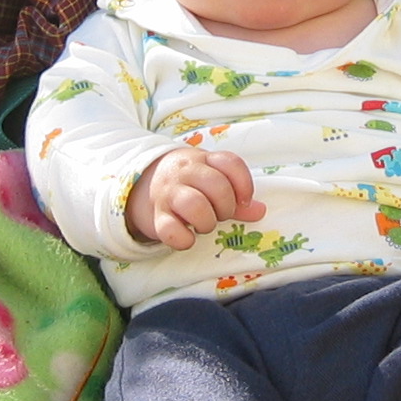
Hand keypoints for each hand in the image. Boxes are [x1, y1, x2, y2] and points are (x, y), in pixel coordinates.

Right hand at [129, 148, 266, 248]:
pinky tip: (188, 238)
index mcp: (203, 160)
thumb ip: (236, 195)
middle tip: (220, 214)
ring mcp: (168, 193)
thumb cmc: (186, 183)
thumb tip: (260, 210)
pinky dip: (184, 239)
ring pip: (195, 205)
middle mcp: (185, 172)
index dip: (244, 184)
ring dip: (206, 222)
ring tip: (204, 225)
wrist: (140, 183)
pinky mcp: (155, 215)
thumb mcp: (210, 180)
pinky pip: (170, 230)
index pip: (231, 163)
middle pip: (217, 186)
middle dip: (226, 207)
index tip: (243, 201)